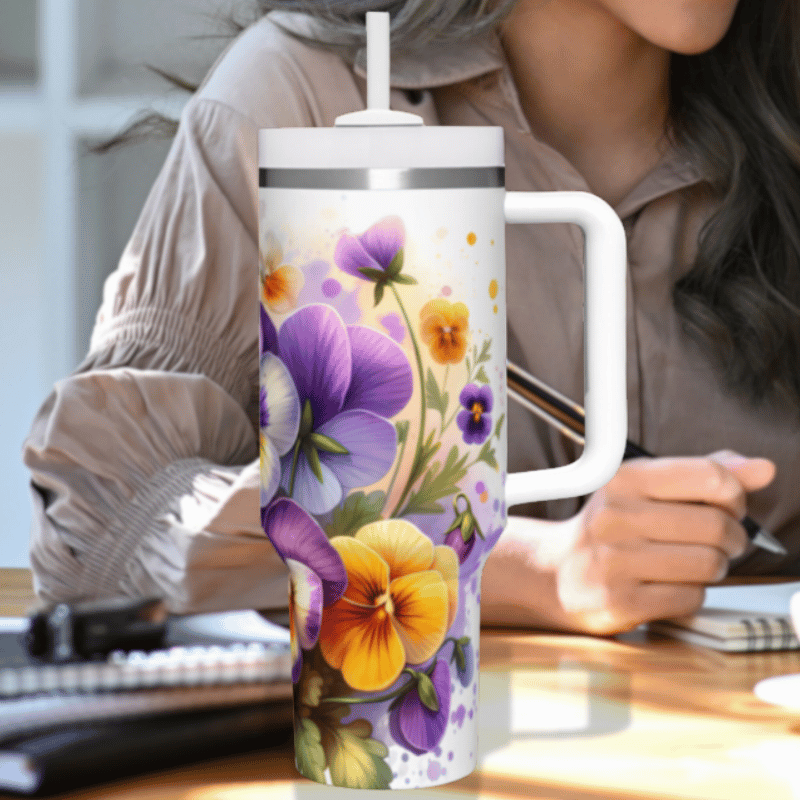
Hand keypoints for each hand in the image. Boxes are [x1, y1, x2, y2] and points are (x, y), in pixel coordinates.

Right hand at [551, 450, 775, 633]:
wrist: (557, 573)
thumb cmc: (613, 528)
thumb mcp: (647, 489)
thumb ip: (704, 475)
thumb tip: (763, 469)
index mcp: (622, 479)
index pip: (709, 476)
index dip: (735, 495)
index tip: (729, 505)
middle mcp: (613, 515)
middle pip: (715, 525)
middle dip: (732, 537)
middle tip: (721, 542)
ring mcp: (613, 561)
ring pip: (708, 564)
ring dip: (715, 567)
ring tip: (696, 562)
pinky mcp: (619, 601)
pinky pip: (690, 597)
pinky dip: (693, 593)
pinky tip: (672, 584)